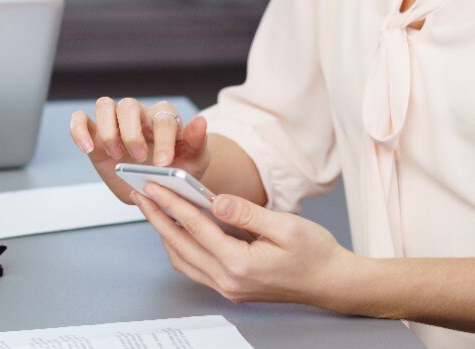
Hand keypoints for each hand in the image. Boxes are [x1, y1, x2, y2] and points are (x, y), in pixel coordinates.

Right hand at [69, 97, 210, 203]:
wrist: (157, 185)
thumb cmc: (178, 169)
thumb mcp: (194, 162)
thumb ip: (198, 143)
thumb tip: (200, 120)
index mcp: (165, 118)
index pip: (163, 119)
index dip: (164, 140)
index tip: (163, 164)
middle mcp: (139, 114)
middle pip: (129, 106)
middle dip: (132, 133)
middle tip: (138, 158)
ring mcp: (115, 122)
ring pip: (104, 105)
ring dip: (108, 130)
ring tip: (115, 154)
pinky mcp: (95, 133)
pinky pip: (81, 119)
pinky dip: (80, 130)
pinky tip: (88, 149)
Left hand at [131, 182, 354, 308]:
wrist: (333, 283)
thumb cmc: (315, 253)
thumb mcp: (285, 226)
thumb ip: (246, 213)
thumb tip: (216, 200)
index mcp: (240, 264)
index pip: (195, 228)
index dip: (170, 204)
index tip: (152, 186)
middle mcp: (228, 281)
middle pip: (180, 245)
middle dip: (157, 218)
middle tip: (140, 194)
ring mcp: (228, 288)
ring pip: (183, 260)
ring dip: (166, 233)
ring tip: (153, 208)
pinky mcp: (232, 288)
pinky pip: (195, 268)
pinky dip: (181, 247)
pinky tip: (178, 230)